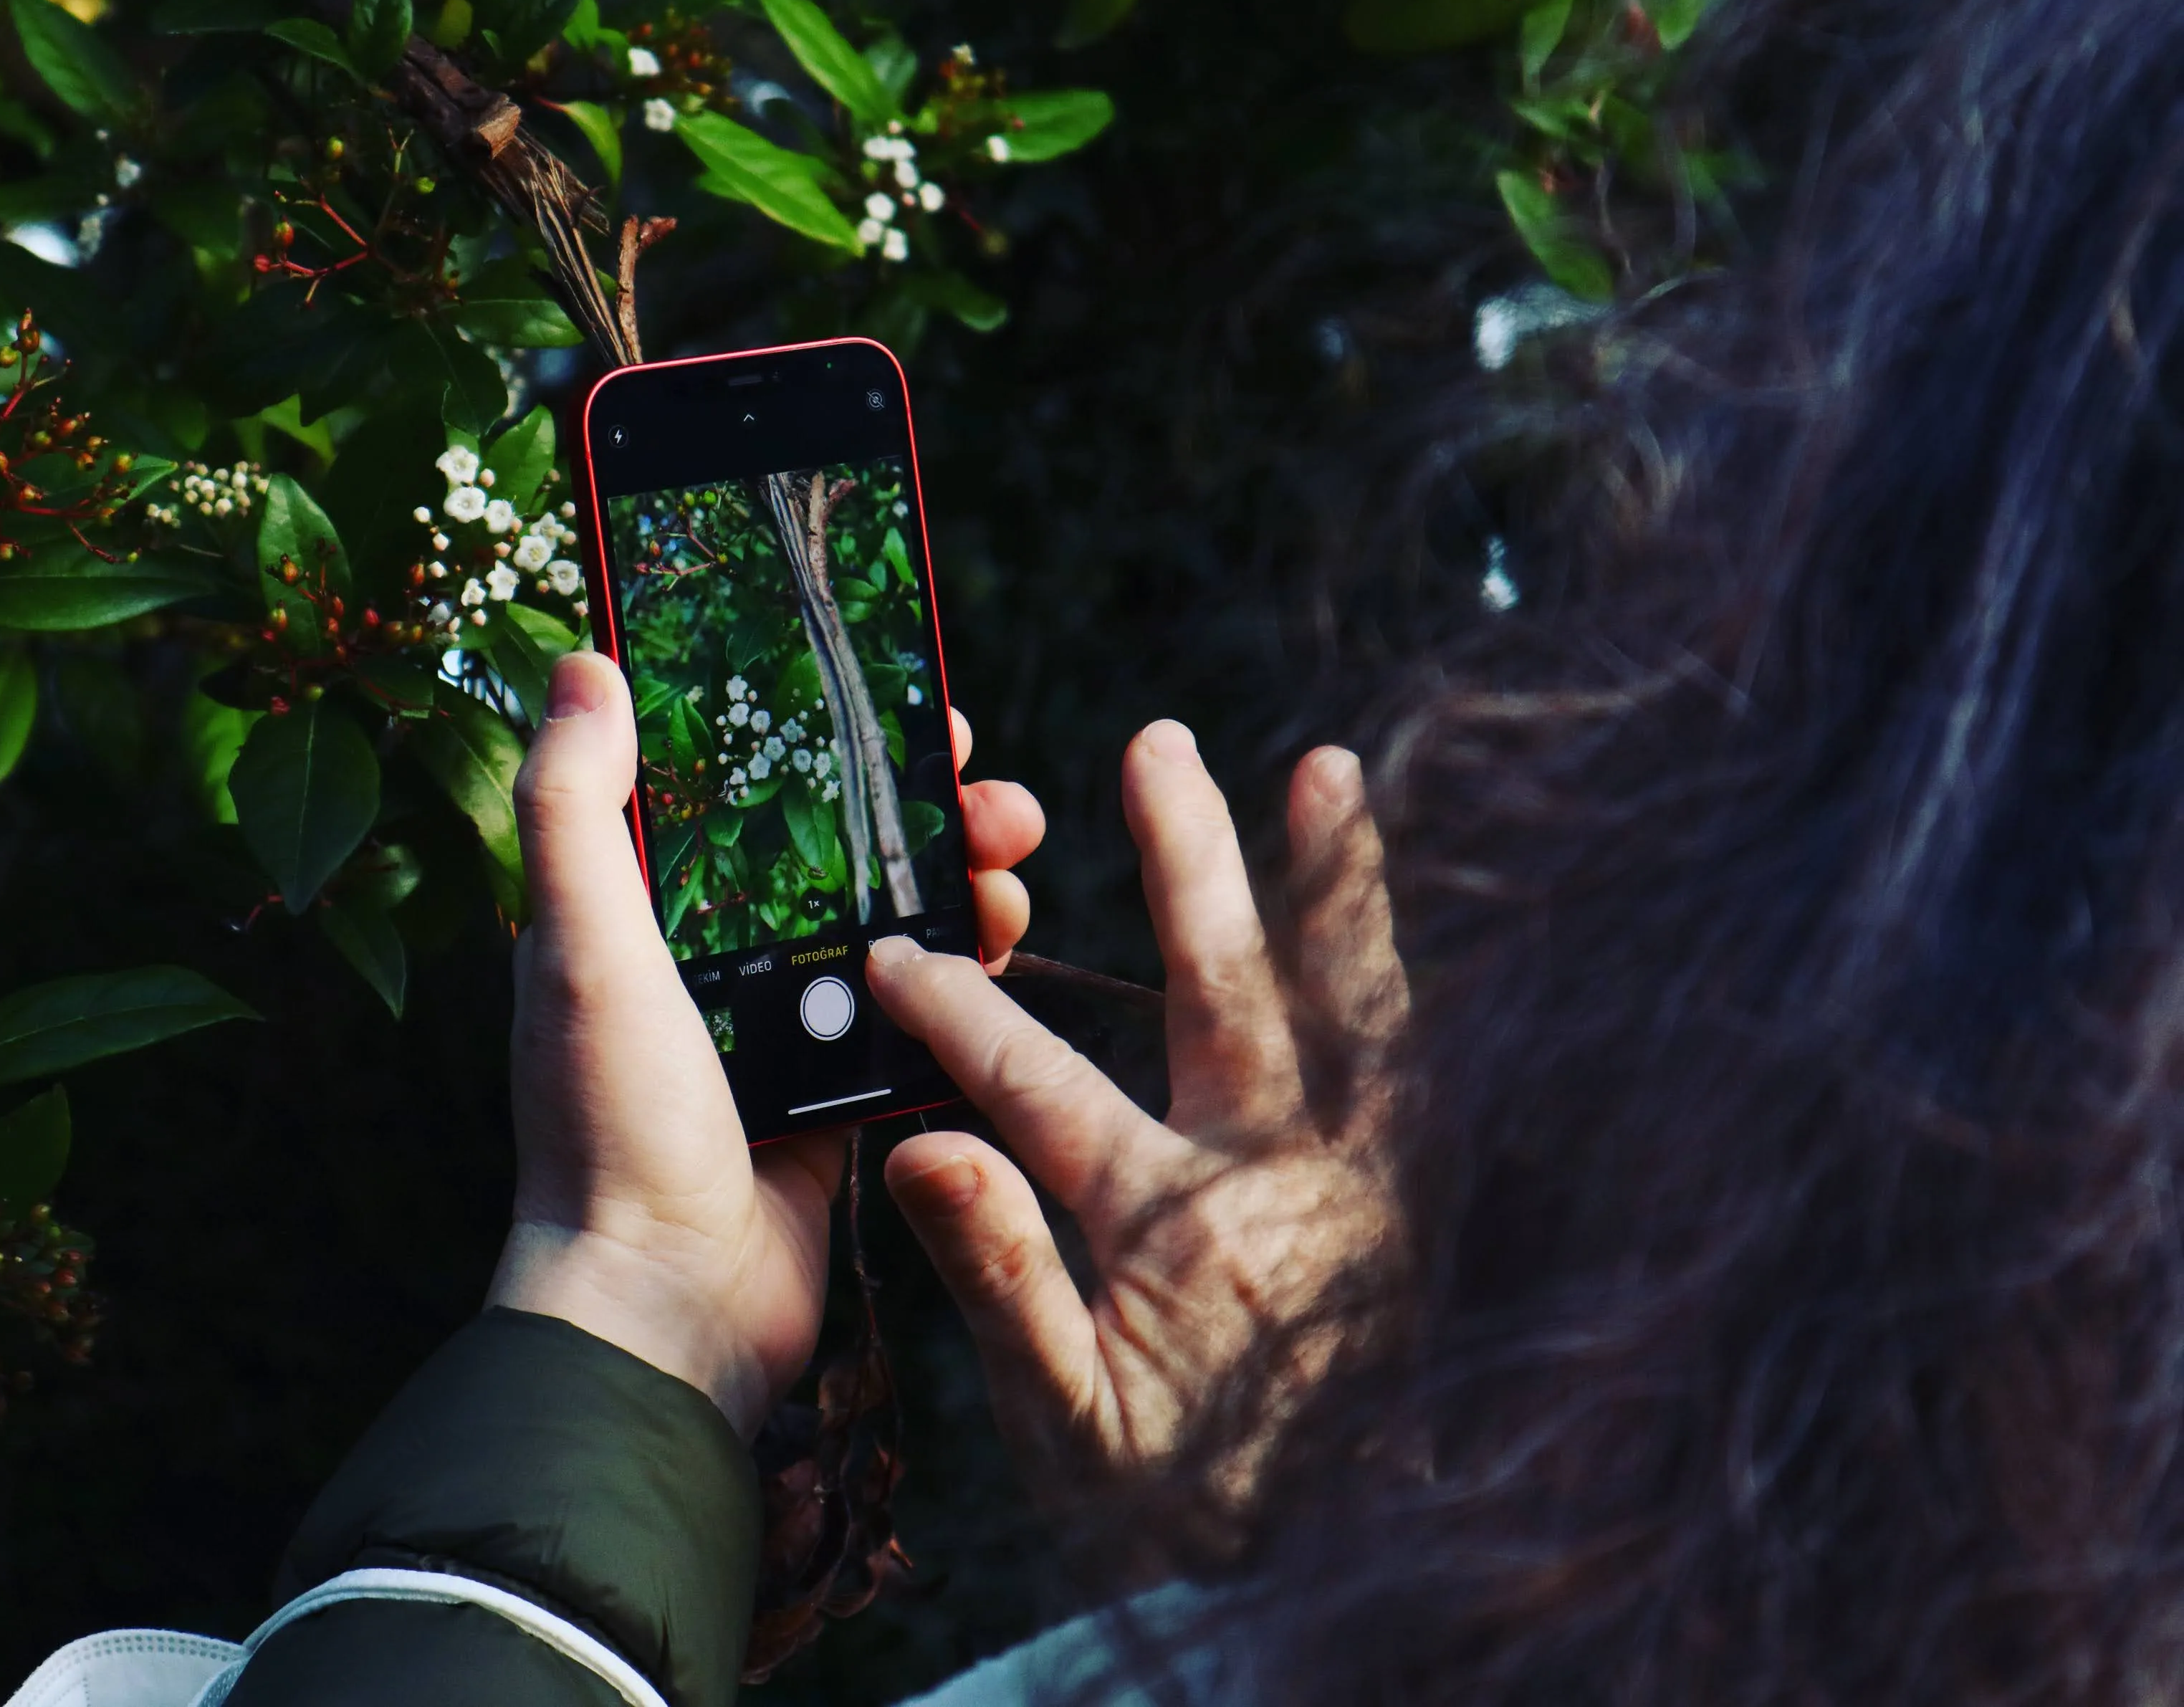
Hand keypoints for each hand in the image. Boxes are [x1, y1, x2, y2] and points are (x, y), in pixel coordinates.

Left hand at [487, 652, 1045, 1436]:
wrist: (667, 1308)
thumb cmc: (610, 1128)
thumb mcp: (581, 949)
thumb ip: (576, 808)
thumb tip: (583, 659)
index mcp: (635, 916)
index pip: (735, 789)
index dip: (815, 735)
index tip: (890, 695)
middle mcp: (705, 964)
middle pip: (832, 848)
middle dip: (918, 807)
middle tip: (990, 790)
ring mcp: (779, 1032)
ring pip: (890, 924)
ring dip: (959, 881)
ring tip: (1013, 864)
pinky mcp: (840, 1099)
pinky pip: (920, 1015)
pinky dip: (966, 978)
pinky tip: (1006, 951)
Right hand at [867, 722, 1407, 1502]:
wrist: (1366, 1577)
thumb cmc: (1199, 1507)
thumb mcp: (1069, 1426)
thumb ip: (1002, 1280)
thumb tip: (923, 1148)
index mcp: (1174, 1225)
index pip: (1039, 1084)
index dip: (959, 1012)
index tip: (897, 950)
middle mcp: (1281, 1176)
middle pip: (1227, 988)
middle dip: (1189, 860)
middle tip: (1160, 745)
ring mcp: (1367, 1179)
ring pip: (1356, 1002)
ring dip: (1339, 884)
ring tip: (1334, 769)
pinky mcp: (1423, 1197)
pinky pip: (1424, 1059)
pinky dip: (1411, 974)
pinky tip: (1399, 917)